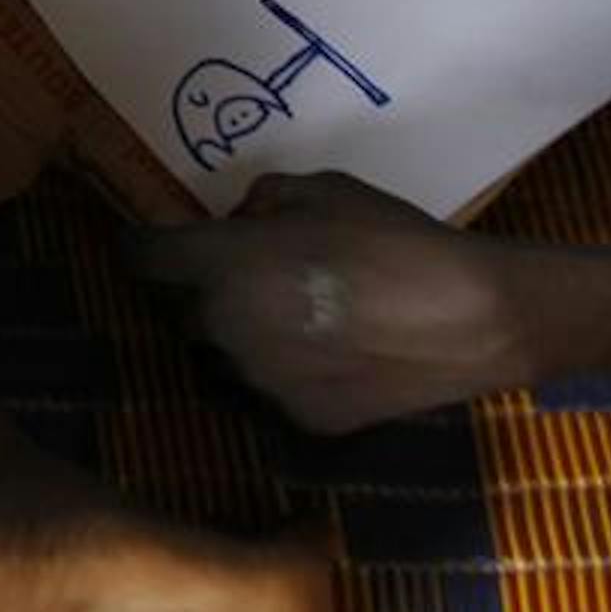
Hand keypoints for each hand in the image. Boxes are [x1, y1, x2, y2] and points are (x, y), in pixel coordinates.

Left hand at [134, 171, 554, 431]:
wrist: (470, 318)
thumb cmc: (393, 238)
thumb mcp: (320, 189)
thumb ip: (260, 203)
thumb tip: (237, 224)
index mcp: (220, 266)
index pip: (139, 258)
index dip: (141, 246)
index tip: (150, 242)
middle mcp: (224, 329)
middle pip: (179, 311)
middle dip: (196, 293)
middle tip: (239, 277)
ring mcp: (260, 384)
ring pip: (217, 358)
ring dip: (232, 337)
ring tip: (284, 319)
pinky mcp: (297, 422)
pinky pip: (264, 393)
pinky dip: (278, 374)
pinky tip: (321, 356)